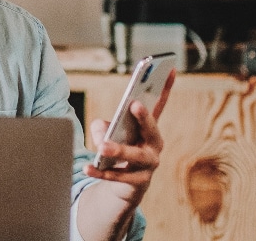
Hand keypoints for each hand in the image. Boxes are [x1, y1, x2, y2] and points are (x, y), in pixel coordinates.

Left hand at [84, 69, 175, 204]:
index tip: (168, 68)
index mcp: (149, 128)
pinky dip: (101, 171)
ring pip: (135, 156)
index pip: (159, 104)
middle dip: (144, 117)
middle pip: (151, 129)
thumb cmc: (120, 150)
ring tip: (102, 147)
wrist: (127, 186)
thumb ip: (103, 128)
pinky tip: (87, 167)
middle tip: (134, 104)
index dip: (165, 87)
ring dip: (119, 150)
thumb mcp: (110, 134)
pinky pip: (118, 176)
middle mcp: (154, 144)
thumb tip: (103, 134)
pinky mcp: (138, 182)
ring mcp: (149, 165)